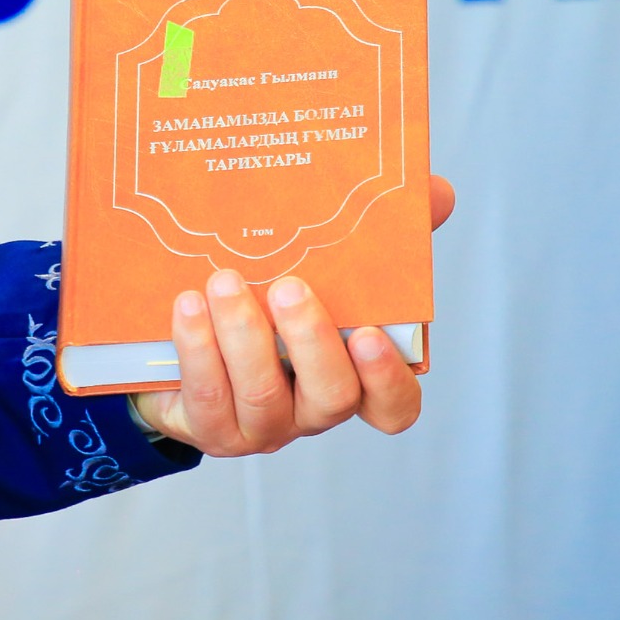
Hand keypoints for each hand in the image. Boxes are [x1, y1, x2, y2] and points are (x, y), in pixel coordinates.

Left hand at [130, 175, 455, 456]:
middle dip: (310, 341)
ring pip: (263, 396)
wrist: (183, 344)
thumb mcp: (326, 264)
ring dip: (245, 336)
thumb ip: (383, 235)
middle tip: (289, 287)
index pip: (393, 405)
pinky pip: (209, 396)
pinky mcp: (212, 428)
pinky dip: (199, 348)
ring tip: (224, 281)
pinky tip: (189, 306)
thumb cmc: (269, 301)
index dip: (387, 379)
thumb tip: (436, 191)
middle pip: (332, 397)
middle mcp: (312, 409)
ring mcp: (263, 425)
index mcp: (351, 377)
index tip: (368, 333)